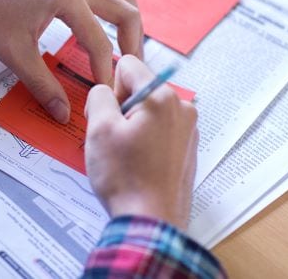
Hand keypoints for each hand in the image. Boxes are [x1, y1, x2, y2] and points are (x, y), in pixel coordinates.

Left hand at [0, 0, 143, 123]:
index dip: (105, 71)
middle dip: (132, 44)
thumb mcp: (14, 53)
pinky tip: (107, 13)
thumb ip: (43, 85)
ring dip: (128, 17)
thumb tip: (62, 113)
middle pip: (125, 10)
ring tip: (127, 46)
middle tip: (131, 71)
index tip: (105, 93)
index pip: (99, 42)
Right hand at [84, 56, 197, 228]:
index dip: (110, 87)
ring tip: (125, 155)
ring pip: (148, 110)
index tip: (107, 116)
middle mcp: (182, 108)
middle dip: (121, 107)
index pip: (128, 65)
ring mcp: (188, 130)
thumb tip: (103, 91)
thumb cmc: (125, 178)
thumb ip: (98, 96)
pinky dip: (144, 140)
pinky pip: (159, 130)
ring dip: (132, 125)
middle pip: (140, 88)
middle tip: (113, 139)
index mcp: (162, 98)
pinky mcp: (188, 149)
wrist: (151, 222)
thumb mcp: (99, 130)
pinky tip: (137, 164)